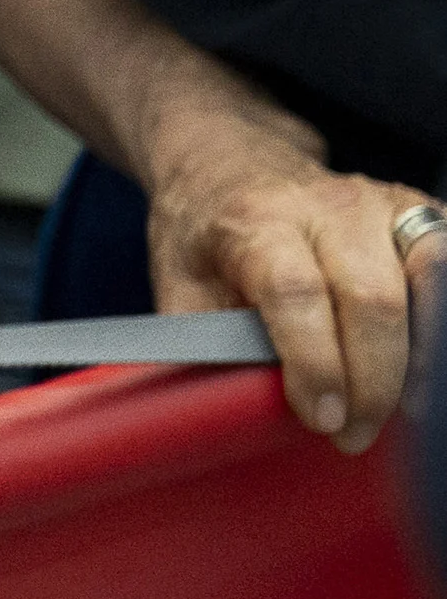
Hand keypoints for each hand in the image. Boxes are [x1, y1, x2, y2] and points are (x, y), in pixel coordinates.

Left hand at [135, 82, 434, 450]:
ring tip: (399, 414)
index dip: (315, 364)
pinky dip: (442, 324)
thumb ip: (207, 342)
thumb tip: (236, 412)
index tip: (320, 420)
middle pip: (373, 298)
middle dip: (374, 383)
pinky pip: (446, 265)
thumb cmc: (203, 234)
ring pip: (428, 279)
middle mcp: (326, 203)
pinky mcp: (419, 212)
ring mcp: (382, 203)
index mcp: (255, 220)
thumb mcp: (178, 284)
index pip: (295, 293)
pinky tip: (425, 370)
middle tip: (353, 436)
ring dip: (423, 360)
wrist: (226, 162)